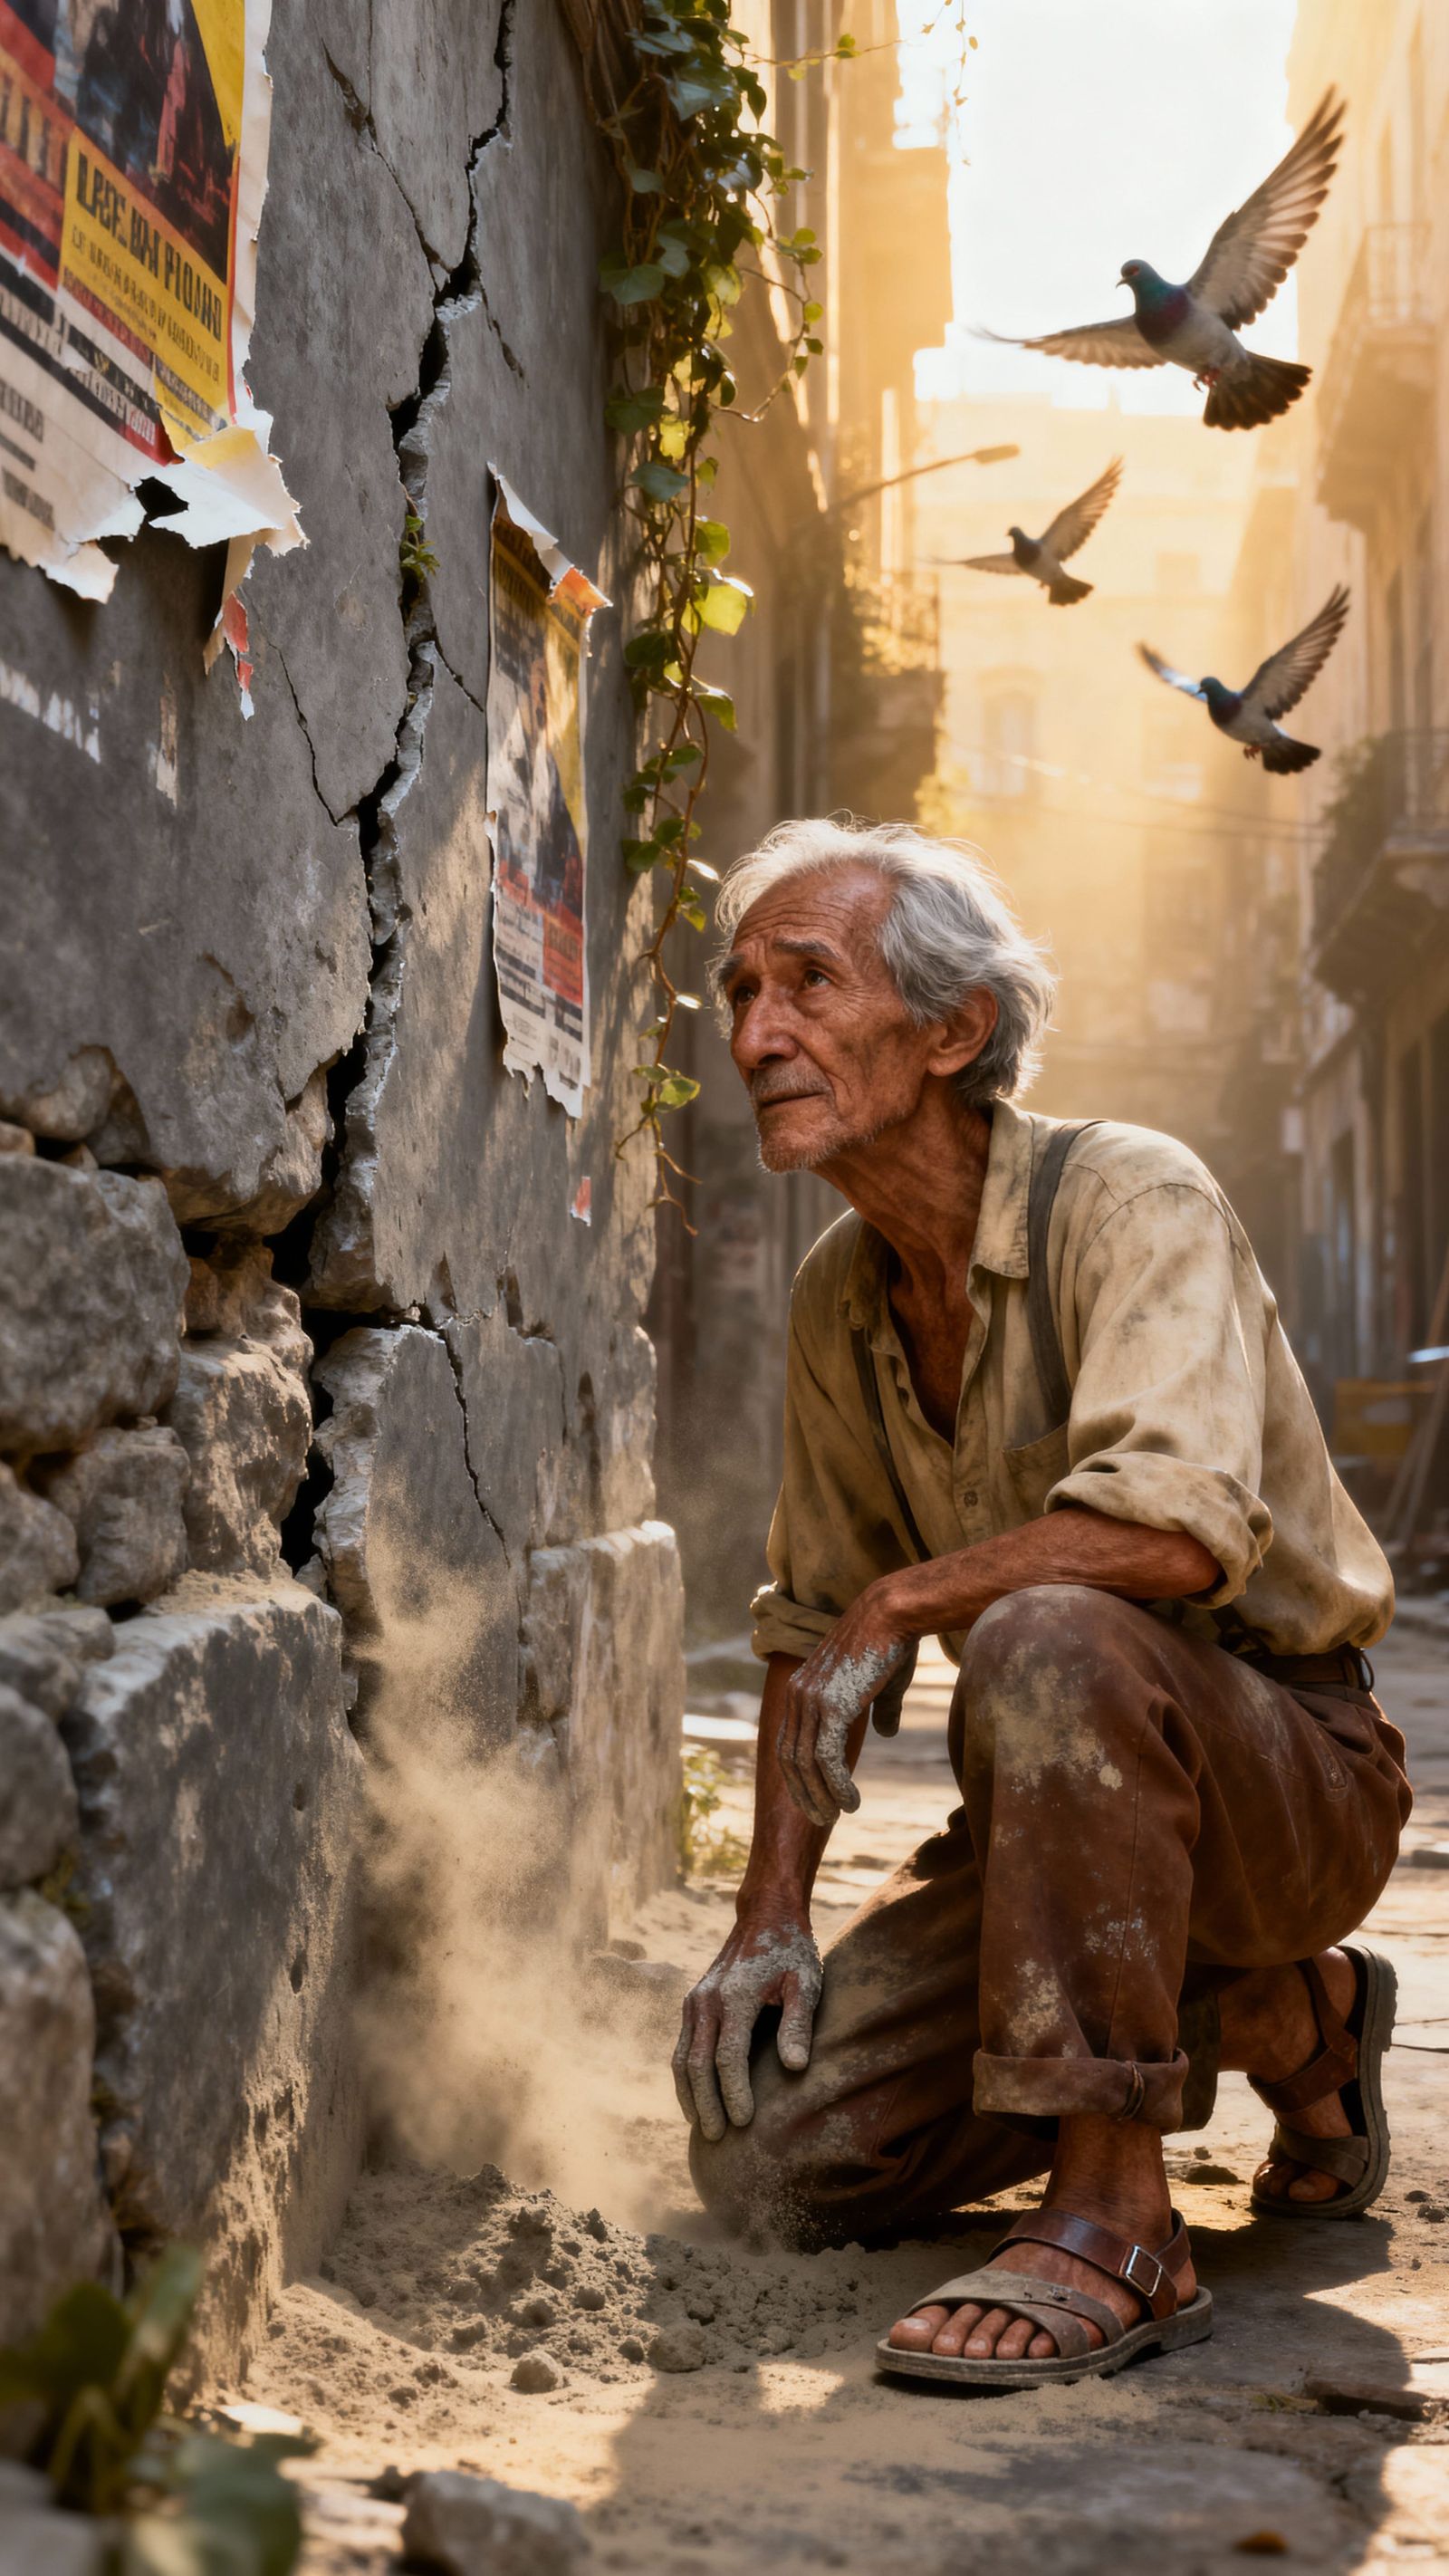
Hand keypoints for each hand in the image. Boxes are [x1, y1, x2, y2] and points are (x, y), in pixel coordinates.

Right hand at [673, 1909, 822, 2142]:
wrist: (765, 1916)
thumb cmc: (792, 1952)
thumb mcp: (806, 1982)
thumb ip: (798, 2023)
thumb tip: (794, 2067)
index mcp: (735, 1996)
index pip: (728, 2057)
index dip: (734, 2093)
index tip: (745, 2123)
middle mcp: (707, 2000)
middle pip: (697, 2064)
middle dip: (707, 2104)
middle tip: (717, 2138)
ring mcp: (695, 2001)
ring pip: (681, 2058)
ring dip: (689, 2095)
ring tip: (703, 2127)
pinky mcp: (692, 2003)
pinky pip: (680, 2047)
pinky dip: (684, 2077)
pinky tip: (695, 2099)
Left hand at [777, 1588, 911, 1826]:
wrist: (894, 1613)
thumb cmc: (892, 1642)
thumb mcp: (882, 1682)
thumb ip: (879, 1709)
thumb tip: (886, 1733)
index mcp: (802, 1687)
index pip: (788, 1741)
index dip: (797, 1774)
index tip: (813, 1797)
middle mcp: (798, 1694)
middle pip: (790, 1758)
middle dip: (803, 1792)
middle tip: (821, 1818)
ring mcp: (811, 1701)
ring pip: (806, 1764)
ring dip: (820, 1796)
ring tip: (838, 1815)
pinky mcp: (831, 1708)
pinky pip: (828, 1759)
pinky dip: (838, 1785)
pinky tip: (852, 1802)